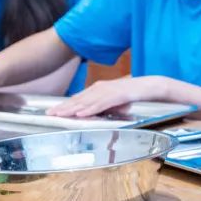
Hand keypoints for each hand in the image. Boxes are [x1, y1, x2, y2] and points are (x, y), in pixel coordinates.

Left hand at [47, 76, 167, 117]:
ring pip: (87, 101)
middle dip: (63, 107)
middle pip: (79, 99)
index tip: (52, 111)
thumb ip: (102, 104)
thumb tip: (90, 112)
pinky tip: (81, 114)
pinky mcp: (117, 95)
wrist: (151, 85)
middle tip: (49, 114)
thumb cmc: (133, 93)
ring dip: (72, 108)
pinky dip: (90, 109)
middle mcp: (101, 88)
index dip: (64, 104)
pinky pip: (101, 103)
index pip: (78, 97)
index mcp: (100, 88)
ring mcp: (109, 91)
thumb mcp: (114, 99)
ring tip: (60, 114)